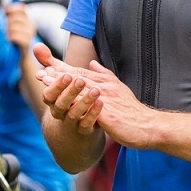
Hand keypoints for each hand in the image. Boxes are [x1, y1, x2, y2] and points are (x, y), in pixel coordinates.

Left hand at [4, 3, 34, 48]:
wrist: (19, 56)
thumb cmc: (13, 40)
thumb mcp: (12, 27)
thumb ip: (8, 18)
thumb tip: (1, 10)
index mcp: (28, 20)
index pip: (21, 8)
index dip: (12, 8)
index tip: (4, 11)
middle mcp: (31, 26)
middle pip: (16, 17)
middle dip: (7, 21)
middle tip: (4, 28)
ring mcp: (30, 35)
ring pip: (14, 27)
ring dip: (7, 31)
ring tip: (6, 35)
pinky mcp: (27, 43)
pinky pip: (16, 36)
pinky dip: (10, 37)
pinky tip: (9, 39)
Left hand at [33, 44, 154, 148]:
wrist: (150, 126)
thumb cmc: (133, 111)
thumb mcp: (119, 89)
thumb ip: (104, 76)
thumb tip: (92, 63)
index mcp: (106, 83)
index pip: (81, 73)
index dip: (63, 70)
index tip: (46, 67)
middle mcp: (105, 89)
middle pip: (78, 79)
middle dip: (58, 75)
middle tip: (40, 73)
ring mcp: (107, 101)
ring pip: (81, 91)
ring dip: (63, 86)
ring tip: (47, 84)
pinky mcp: (109, 116)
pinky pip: (90, 109)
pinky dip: (77, 104)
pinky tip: (64, 104)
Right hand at [34, 42, 101, 132]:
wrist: (74, 126)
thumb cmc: (66, 96)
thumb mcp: (59, 79)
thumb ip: (49, 62)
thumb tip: (37, 45)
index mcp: (52, 99)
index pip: (49, 94)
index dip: (56, 85)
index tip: (66, 75)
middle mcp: (59, 112)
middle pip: (60, 104)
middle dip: (70, 92)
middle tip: (80, 80)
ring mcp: (71, 122)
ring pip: (74, 114)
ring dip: (84, 102)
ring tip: (96, 90)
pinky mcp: (83, 130)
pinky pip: (87, 124)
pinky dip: (93, 113)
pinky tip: (101, 102)